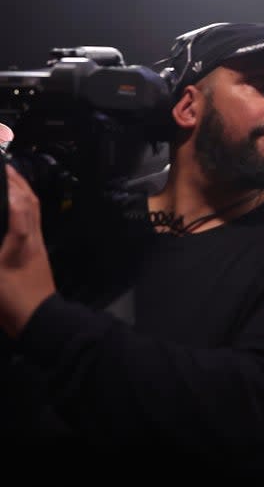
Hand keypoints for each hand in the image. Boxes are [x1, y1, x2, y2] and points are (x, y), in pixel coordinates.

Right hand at [0, 162, 55, 338]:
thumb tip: (2, 222)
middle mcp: (33, 237)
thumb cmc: (13, 300)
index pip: (19, 205)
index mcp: (22, 240)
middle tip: (5, 167)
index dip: (11, 187)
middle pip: (30, 203)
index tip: (2, 170)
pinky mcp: (36, 252)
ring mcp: (36, 244)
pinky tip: (13, 208)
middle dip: (18, 182)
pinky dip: (22, 208)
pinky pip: (31, 222)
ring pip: (33, 211)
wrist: (38, 320)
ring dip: (22, 192)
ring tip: (8, 180)